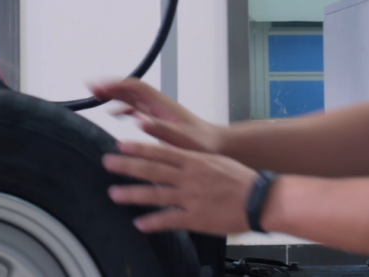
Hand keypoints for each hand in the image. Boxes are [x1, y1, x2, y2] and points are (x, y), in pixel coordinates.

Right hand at [91, 78, 223, 153]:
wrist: (219, 147)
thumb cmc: (203, 145)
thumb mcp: (182, 140)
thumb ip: (160, 130)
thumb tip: (138, 120)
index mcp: (162, 105)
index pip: (134, 87)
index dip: (114, 84)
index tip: (96, 86)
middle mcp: (159, 104)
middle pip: (130, 89)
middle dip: (110, 86)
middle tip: (90, 88)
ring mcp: (159, 111)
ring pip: (132, 97)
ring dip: (115, 94)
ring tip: (96, 96)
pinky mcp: (160, 120)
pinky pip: (137, 108)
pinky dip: (123, 106)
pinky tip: (115, 113)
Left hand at [105, 141, 256, 234]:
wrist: (260, 199)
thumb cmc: (241, 180)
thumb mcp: (215, 161)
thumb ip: (193, 159)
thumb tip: (175, 154)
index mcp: (194, 161)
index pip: (161, 151)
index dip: (139, 147)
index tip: (120, 145)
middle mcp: (189, 177)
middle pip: (152, 169)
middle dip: (127, 166)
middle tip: (107, 163)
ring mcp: (191, 197)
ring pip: (156, 194)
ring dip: (132, 193)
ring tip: (114, 193)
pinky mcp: (196, 217)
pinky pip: (170, 220)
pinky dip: (153, 222)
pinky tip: (139, 224)